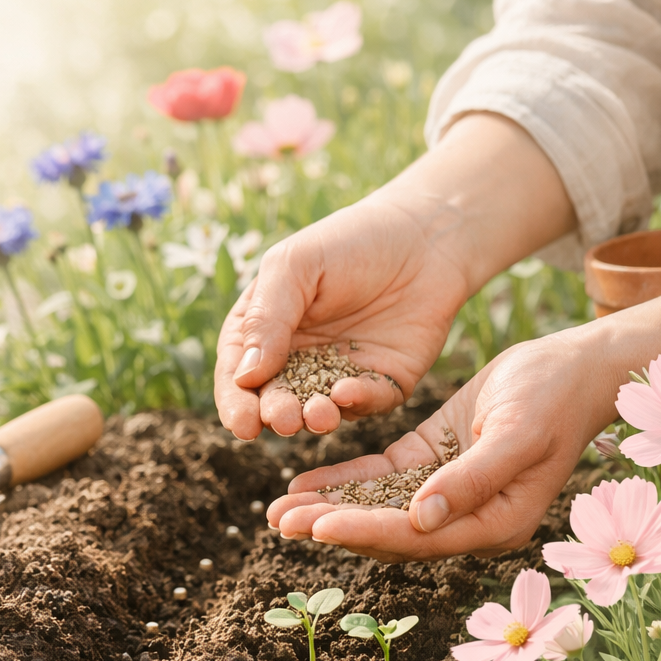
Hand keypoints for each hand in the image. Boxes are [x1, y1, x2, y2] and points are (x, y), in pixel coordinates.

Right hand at [214, 195, 471, 439]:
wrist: (424, 236)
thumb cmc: (349, 241)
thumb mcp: (294, 266)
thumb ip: (266, 318)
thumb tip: (245, 375)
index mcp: (264, 329)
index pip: (238, 373)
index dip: (235, 401)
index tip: (243, 423)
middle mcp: (298, 357)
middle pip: (275, 400)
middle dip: (276, 415)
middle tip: (283, 420)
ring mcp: (340, 373)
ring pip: (320, 411)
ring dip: (314, 418)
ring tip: (318, 414)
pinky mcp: (384, 381)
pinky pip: (367, 403)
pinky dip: (357, 404)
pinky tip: (349, 393)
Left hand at [265, 331, 609, 560]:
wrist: (576, 365)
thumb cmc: (556, 396)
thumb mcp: (517, 433)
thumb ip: (472, 478)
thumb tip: (422, 518)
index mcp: (495, 523)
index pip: (416, 536)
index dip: (363, 530)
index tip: (315, 525)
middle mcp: (468, 517)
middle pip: (389, 531)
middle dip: (331, 525)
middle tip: (275, 520)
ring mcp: (448, 490)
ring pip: (378, 507)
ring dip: (329, 508)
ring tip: (277, 508)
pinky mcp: (434, 460)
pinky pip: (382, 478)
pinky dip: (345, 482)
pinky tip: (305, 482)